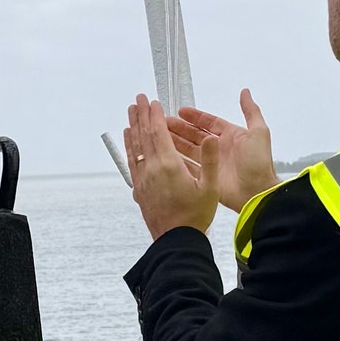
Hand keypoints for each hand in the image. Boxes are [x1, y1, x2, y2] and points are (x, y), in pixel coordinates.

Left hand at [124, 95, 218, 239]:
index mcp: (169, 166)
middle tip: (138, 99)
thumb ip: (209, 160)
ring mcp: (143, 179)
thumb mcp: (210, 188)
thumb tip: (210, 137)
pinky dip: (130, 146)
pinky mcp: (139, 189)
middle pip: (144, 136)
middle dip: (141, 115)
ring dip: (133, 127)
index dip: (155, 115)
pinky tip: (129, 138)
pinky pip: (132, 161)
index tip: (153, 101)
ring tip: (130, 112)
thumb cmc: (195, 216)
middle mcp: (152, 170)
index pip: (159, 133)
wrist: (176, 241)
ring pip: (135, 147)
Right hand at [168, 90, 276, 213]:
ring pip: (189, 149)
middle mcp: (219, 148)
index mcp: (230, 135)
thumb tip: (245, 91)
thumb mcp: (258, 132)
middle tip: (163, 122)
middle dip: (180, 128)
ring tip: (161, 134)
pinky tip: (167, 153)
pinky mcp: (206, 177)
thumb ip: (251, 111)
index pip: (209, 122)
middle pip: (195, 135)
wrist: (257, 192)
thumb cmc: (258, 162)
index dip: (195, 117)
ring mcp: (212, 163)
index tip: (180, 111)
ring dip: (176, 141)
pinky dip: (179, 160)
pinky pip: (189, 166)